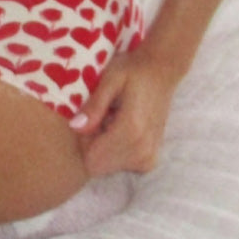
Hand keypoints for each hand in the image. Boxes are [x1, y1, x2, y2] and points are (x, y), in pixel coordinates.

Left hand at [69, 46, 177, 176]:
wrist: (162, 72)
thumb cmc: (134, 71)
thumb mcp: (110, 79)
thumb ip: (94, 105)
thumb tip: (75, 128)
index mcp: (131, 131)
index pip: (92, 158)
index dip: (83, 141)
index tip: (89, 118)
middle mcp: (142, 150)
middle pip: (99, 166)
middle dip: (92, 144)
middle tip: (100, 117)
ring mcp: (149, 158)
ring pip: (109, 167)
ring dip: (103, 147)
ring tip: (112, 119)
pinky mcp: (151, 160)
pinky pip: (122, 165)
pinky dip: (115, 150)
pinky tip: (120, 128)